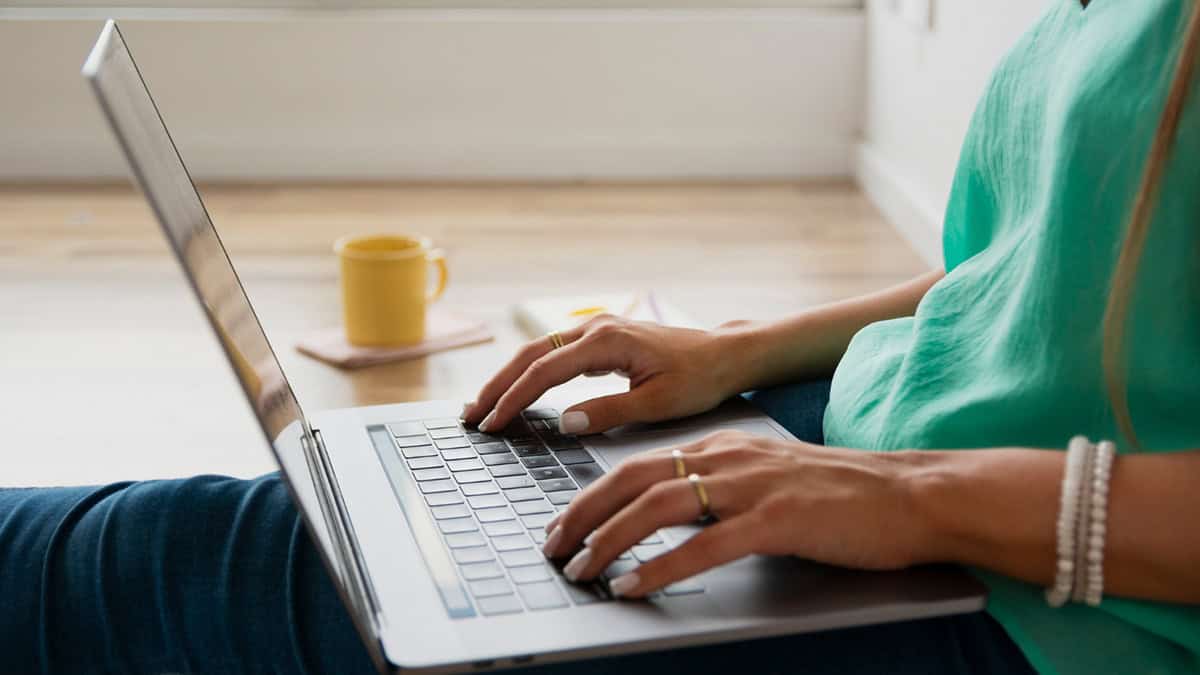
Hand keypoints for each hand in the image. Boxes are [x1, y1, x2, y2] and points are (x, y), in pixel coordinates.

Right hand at [462, 314, 748, 434]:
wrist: (725, 355)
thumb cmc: (699, 379)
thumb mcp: (658, 403)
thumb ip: (610, 412)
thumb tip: (564, 422)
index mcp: (608, 342)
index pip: (545, 371)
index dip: (514, 399)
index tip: (492, 423)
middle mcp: (596, 329)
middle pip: (531, 355)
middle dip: (498, 386)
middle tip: (471, 417)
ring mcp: (597, 331)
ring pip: (539, 352)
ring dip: (509, 378)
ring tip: (483, 406)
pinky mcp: (601, 340)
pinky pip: (554, 354)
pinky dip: (530, 372)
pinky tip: (517, 390)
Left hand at [540, 430, 931, 596]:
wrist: (912, 493)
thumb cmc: (843, 494)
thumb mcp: (769, 477)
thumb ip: (722, 487)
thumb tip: (672, 515)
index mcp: (724, 446)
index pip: (641, 464)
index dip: (593, 493)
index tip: (564, 522)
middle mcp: (730, 457)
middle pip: (634, 479)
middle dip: (583, 512)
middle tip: (553, 545)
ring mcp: (753, 486)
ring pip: (658, 506)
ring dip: (609, 540)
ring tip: (581, 568)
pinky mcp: (777, 520)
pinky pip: (704, 544)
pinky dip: (660, 565)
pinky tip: (633, 585)